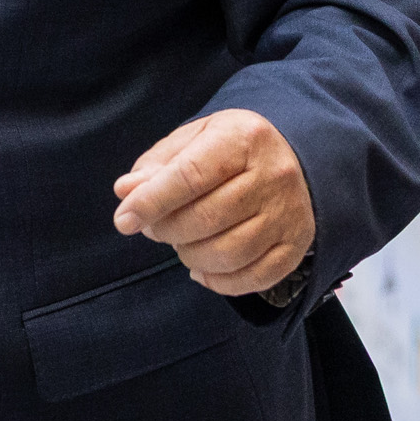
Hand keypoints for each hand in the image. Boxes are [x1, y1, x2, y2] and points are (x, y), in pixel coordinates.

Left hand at [111, 109, 313, 296]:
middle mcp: (274, 175)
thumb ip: (156, 166)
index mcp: (243, 138)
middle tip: (153, 227)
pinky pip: (254, 278)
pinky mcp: (296, 245)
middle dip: (167, 230)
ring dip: (190, 256)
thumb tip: (125, 191)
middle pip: (207, 218)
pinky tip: (202, 268)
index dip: (152, 201)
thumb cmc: (228, 150)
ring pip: (229, 254)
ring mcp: (289, 213)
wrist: (290, 158)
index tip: (124, 220)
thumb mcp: (191, 141)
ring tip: (181, 243)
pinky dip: (219, 281)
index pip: (191, 175)